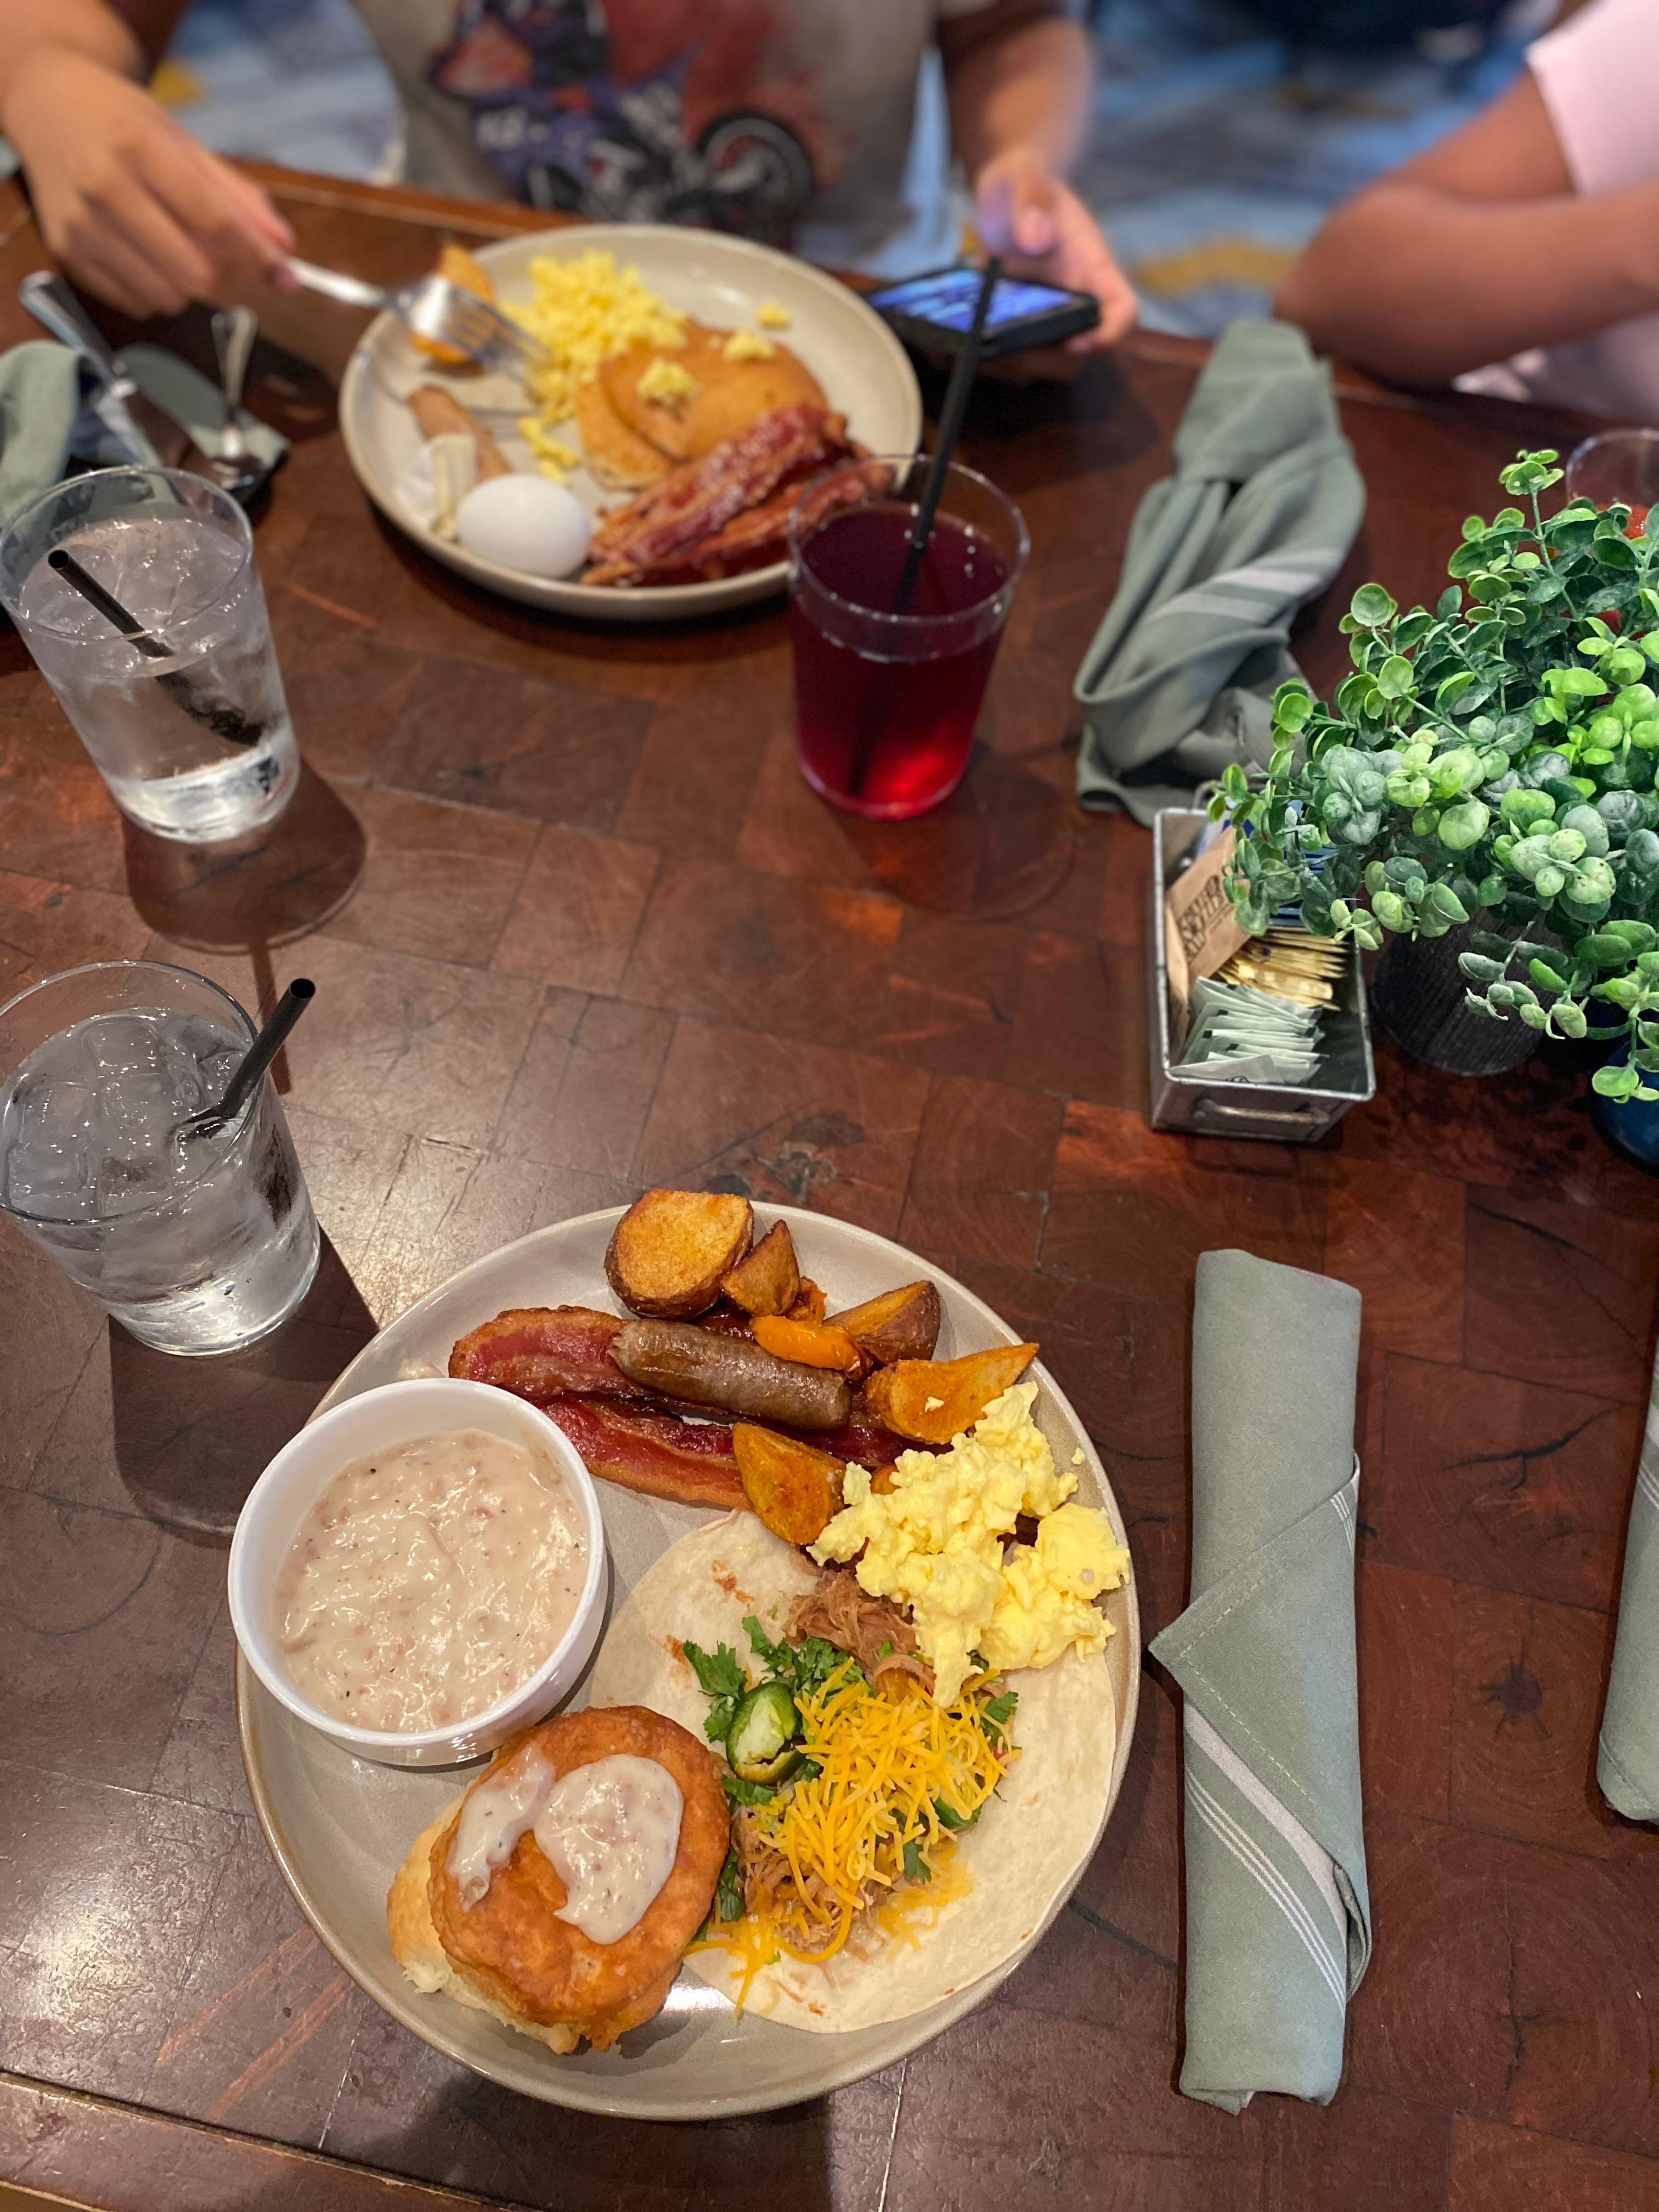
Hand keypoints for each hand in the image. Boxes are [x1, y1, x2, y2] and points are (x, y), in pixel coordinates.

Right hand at [2, 51, 294, 317]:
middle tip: (233, 266)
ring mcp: (82, 225)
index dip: (258, 258)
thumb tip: (284, 251)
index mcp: (140, 148)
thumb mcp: (184, 143)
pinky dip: (156, 293)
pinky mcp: (67, 253)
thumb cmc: (125, 124)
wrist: (49, 106)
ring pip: (169, 297)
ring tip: (181, 253)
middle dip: (229, 280)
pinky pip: (136, 304)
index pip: (215, 224)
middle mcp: (105, 187)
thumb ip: (238, 197)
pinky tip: (148, 258)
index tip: (284, 275)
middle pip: (196, 273)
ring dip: (191, 289)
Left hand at [973, 147, 1136, 378]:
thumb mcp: (1024, 176)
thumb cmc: (1023, 181)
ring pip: (1044, 364)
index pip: (1122, 310)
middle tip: (1003, 348)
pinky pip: (1014, 357)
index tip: (1077, 340)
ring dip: (1011, 366)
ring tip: (970, 350)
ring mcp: (1048, 317)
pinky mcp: (1020, 326)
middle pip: (1078, 354)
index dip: (1109, 334)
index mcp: (1091, 267)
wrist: (1004, 194)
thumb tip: (1035, 237)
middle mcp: (1075, 299)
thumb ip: (1032, 197)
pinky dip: (987, 359)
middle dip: (1044, 360)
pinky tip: (954, 348)